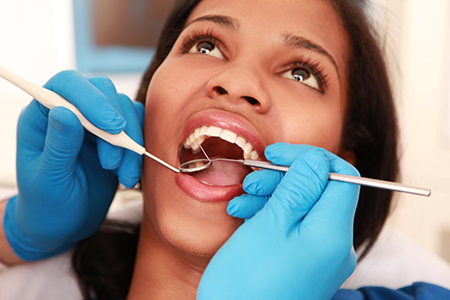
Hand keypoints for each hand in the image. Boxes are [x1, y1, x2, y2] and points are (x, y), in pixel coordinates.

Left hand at [3, 70, 143, 260]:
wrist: (67, 225)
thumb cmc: (48, 205)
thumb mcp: (48, 181)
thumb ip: (58, 146)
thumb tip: (65, 112)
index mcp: (42, 116)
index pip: (67, 85)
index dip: (91, 98)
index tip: (111, 126)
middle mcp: (71, 112)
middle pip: (102, 90)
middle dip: (116, 122)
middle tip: (115, 159)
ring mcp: (96, 122)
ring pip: (125, 109)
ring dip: (129, 143)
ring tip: (121, 175)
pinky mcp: (116, 136)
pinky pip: (137, 127)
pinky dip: (139, 150)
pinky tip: (128, 175)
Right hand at [198, 143, 360, 299]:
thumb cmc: (247, 283)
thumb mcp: (270, 224)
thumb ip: (298, 186)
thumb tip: (316, 158)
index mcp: (332, 234)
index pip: (341, 176)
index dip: (309, 158)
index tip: (277, 154)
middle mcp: (334, 246)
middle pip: (319, 191)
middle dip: (284, 178)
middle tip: (252, 180)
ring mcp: (320, 257)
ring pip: (303, 208)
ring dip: (272, 196)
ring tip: (242, 200)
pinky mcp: (304, 264)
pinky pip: (294, 228)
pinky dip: (272, 216)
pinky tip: (246, 215)